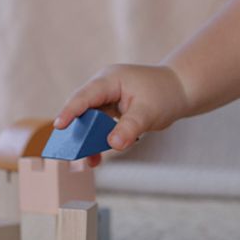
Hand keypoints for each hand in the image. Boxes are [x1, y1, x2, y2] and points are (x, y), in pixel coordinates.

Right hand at [53, 64, 190, 166]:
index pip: (85, 96)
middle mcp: (103, 87)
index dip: (71, 111)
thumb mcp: (148, 112)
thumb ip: (130, 127)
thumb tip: (113, 144)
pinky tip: (97, 157)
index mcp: (110, 80)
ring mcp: (106, 98)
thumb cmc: (165, 94)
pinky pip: (98, 126)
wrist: (179, 90)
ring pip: (88, 120)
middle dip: (75, 130)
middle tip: (68, 152)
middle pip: (82, 109)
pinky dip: (97, 140)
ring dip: (86, 139)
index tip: (59, 126)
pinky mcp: (110, 110)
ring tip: (87, 160)